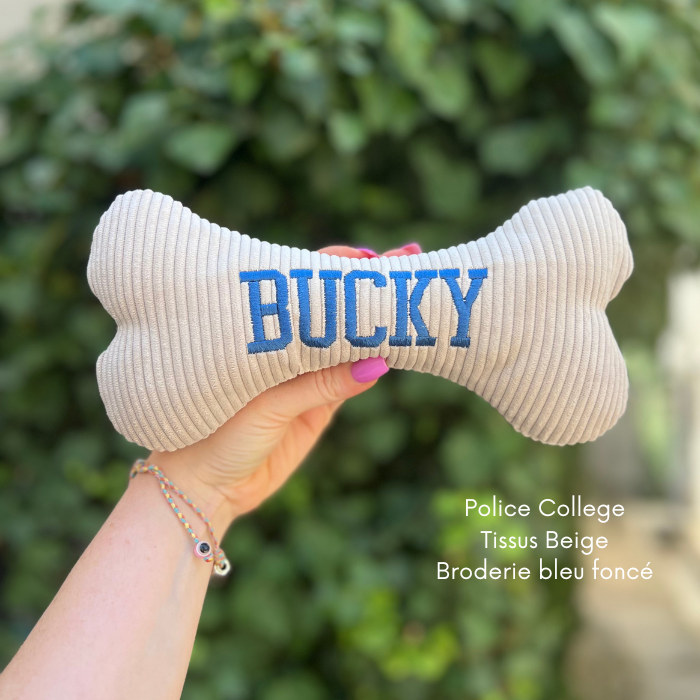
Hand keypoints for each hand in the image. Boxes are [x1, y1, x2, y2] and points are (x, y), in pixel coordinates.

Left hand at [146, 243, 419, 532]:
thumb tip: (377, 364)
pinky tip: (394, 347)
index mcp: (262, 334)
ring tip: (411, 302)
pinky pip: (349, 379)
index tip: (372, 258)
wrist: (205, 487)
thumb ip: (320, 385)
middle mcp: (285, 348)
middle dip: (370, 286)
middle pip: (335, 309)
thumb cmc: (216, 437)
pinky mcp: (317, 407)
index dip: (339, 269)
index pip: (307, 289)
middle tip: (411, 260)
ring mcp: (303, 376)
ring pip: (347, 341)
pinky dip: (371, 364)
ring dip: (376, 322)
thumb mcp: (268, 406)